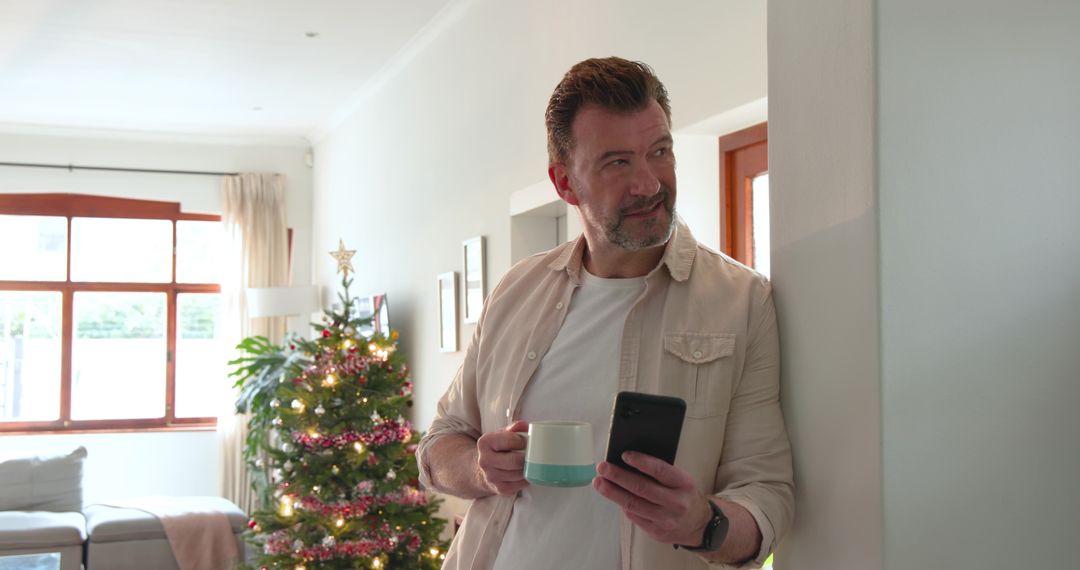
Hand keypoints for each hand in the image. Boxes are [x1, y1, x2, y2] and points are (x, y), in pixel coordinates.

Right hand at [475, 420, 529, 495]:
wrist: (481, 470)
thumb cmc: (496, 450)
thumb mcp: (501, 435)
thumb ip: (514, 428)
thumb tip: (525, 426)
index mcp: (485, 443)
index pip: (510, 440)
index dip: (522, 441)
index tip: (526, 442)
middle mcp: (485, 461)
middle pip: (515, 461)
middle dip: (527, 457)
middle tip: (532, 454)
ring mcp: (491, 477)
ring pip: (519, 473)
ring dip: (528, 468)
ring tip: (528, 462)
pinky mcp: (500, 489)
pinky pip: (520, 484)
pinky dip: (526, 478)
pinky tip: (524, 472)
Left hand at [593, 452, 711, 545]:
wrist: (699, 524)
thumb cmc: (684, 495)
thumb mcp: (681, 479)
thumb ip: (660, 472)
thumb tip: (628, 461)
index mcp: (684, 484)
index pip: (660, 470)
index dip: (641, 462)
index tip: (624, 455)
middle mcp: (676, 503)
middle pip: (642, 488)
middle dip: (618, 477)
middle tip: (602, 468)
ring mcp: (666, 520)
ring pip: (633, 504)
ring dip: (612, 492)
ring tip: (599, 482)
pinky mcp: (657, 532)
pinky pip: (634, 516)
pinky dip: (622, 504)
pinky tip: (613, 495)